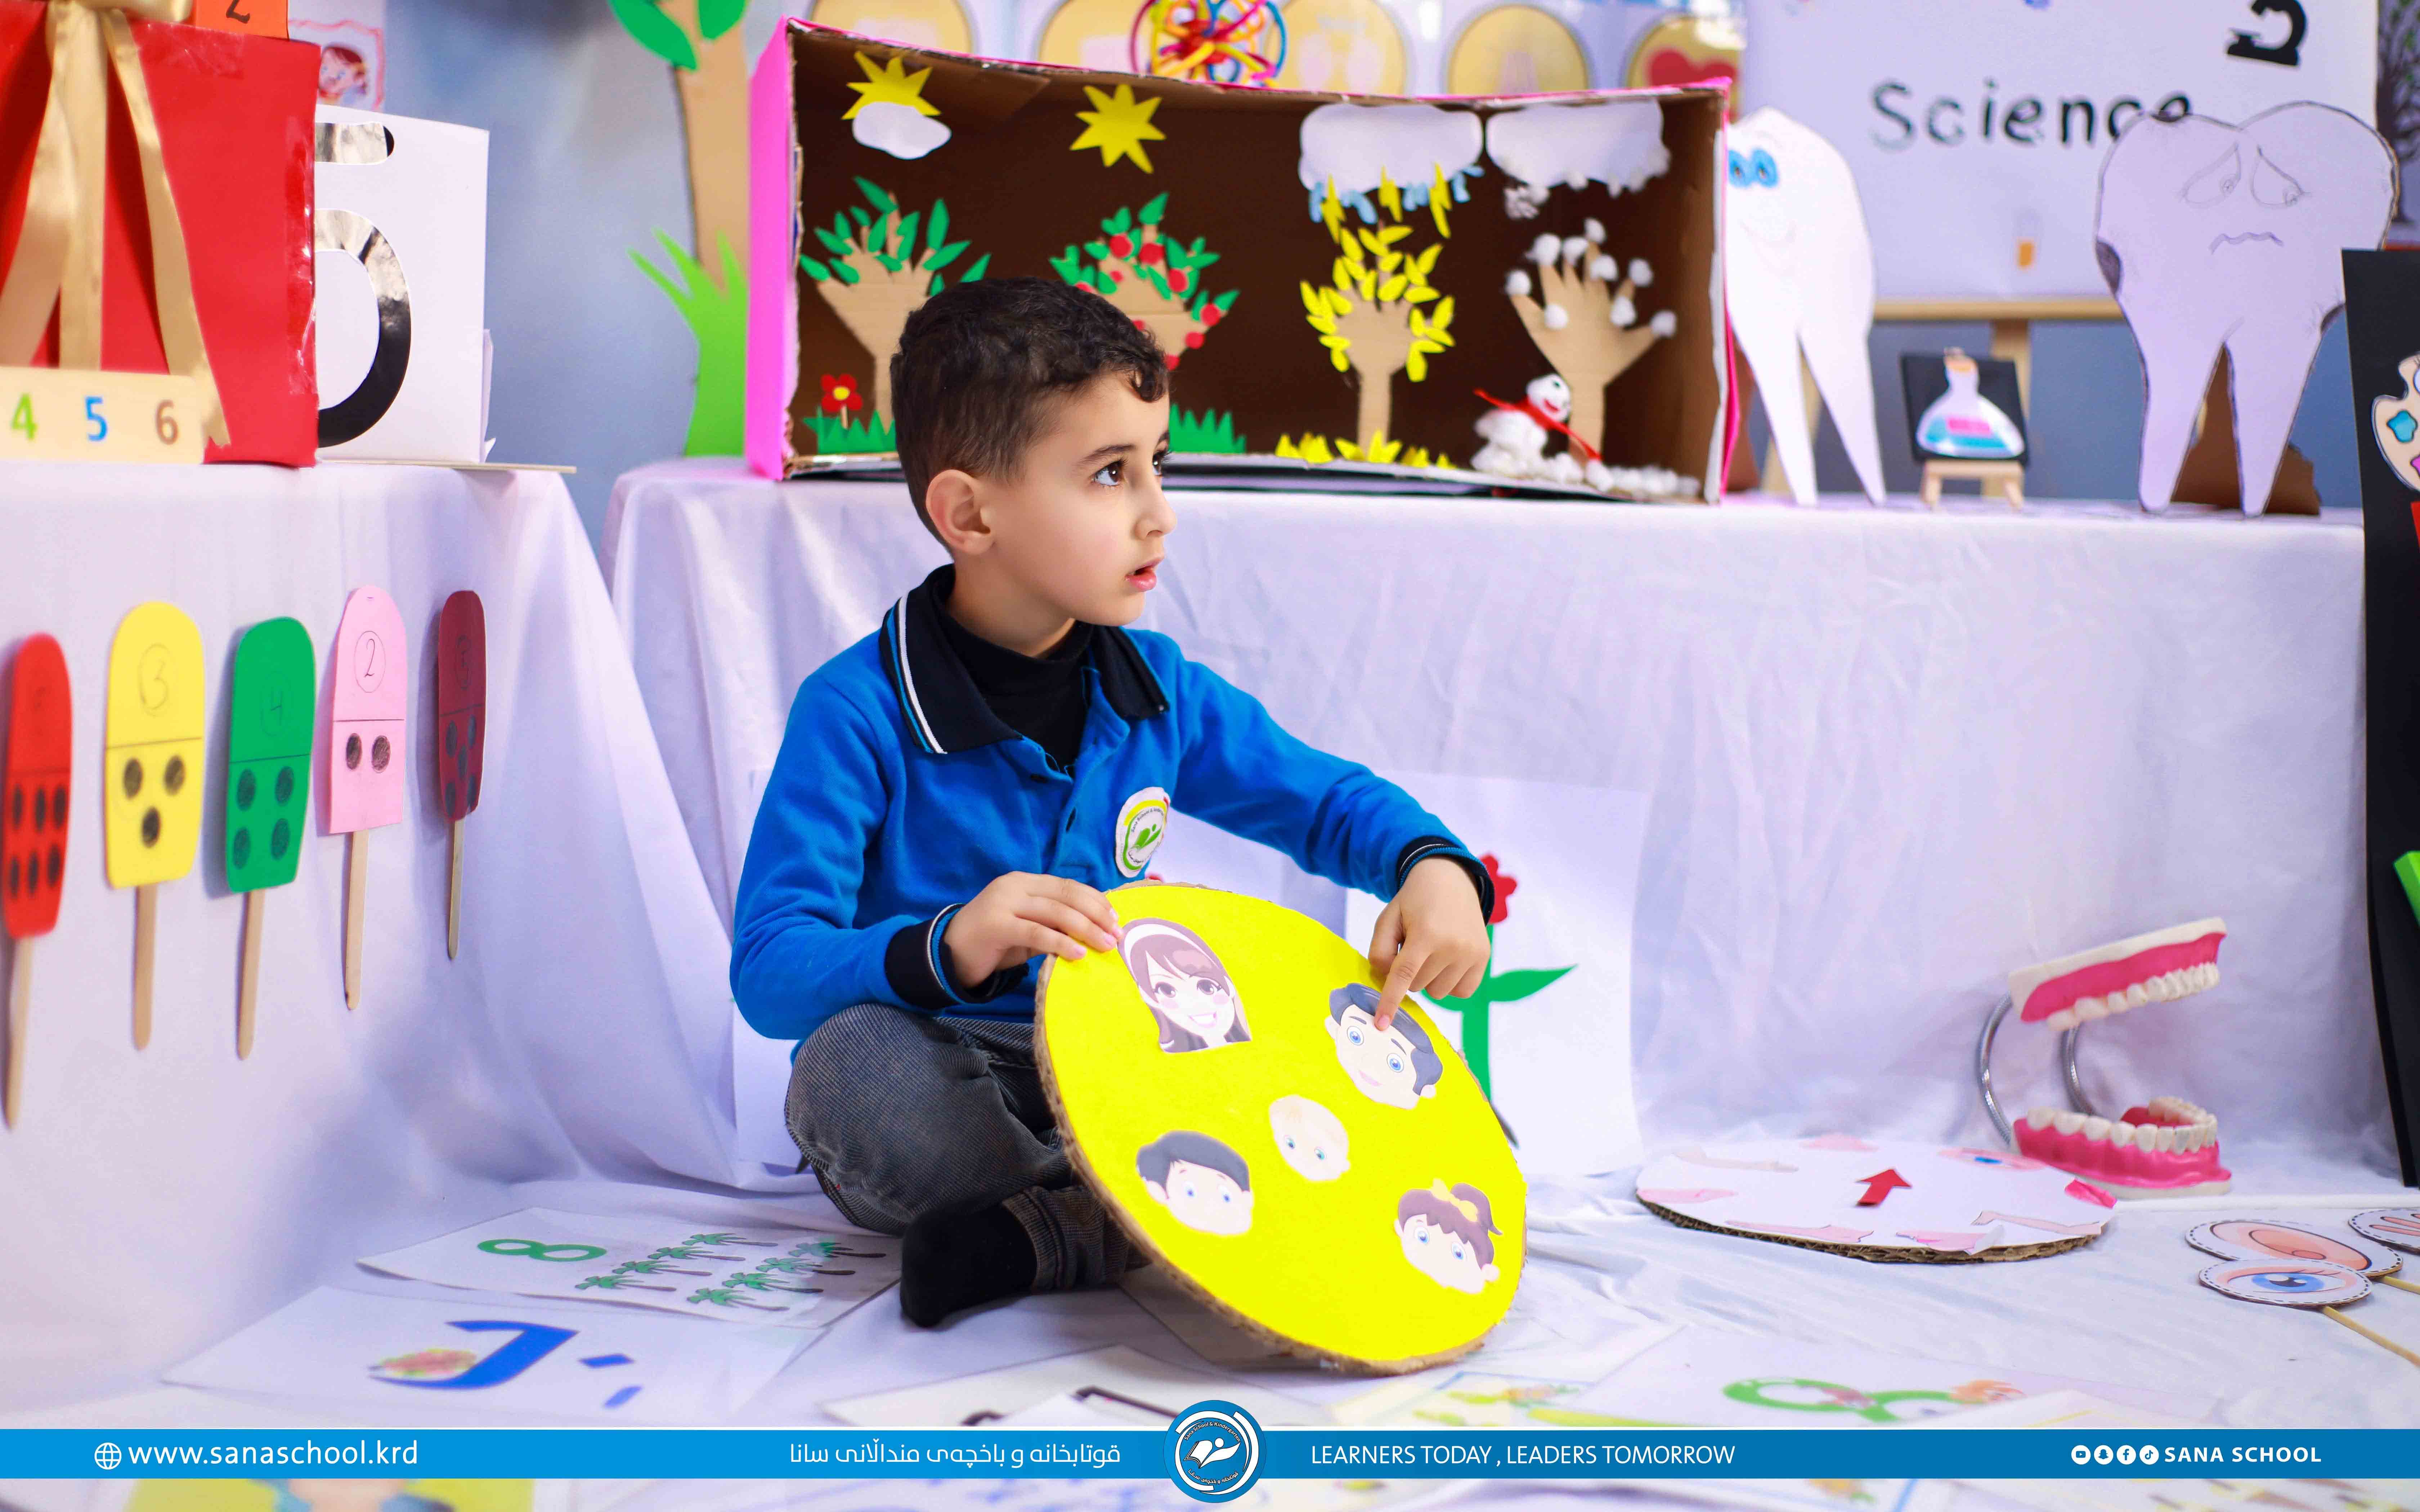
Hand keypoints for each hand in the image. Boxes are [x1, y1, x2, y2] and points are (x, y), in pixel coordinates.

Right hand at [943, 872, 1121, 990]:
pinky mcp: (997, 925)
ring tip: (1106, 946)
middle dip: (1097, 914)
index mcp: (1025, 881)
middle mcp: (1015, 886)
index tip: (1116, 918)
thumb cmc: (994, 942)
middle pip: (1066, 895)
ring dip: (1086, 929)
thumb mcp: (1028, 929)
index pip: (1068, 886)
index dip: (1095, 900)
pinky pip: (1037, 933)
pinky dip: (1061, 943)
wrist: (949, 954)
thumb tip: (1094, 929)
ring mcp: (1004, 903)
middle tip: (1118, 935)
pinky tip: (1079, 954)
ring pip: (1056, 912)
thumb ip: (1054, 923)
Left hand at [1367, 857, 1490, 1027]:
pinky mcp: (1484, 957)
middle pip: (1417, 985)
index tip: (1381, 1024)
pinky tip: (1447, 961)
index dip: (1390, 1001)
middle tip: (1414, 946)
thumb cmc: (1413, 902)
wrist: (1449, 880)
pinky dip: (1450, 983)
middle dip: (1409, 972)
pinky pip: (1462, 992)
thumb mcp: (1387, 919)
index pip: (1403, 975)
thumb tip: (1388, 982)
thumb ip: (1380, 951)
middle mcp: (1453, 945)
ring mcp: (1471, 953)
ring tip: (1432, 950)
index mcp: (1426, 933)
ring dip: (1429, 979)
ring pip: (1438, 992)